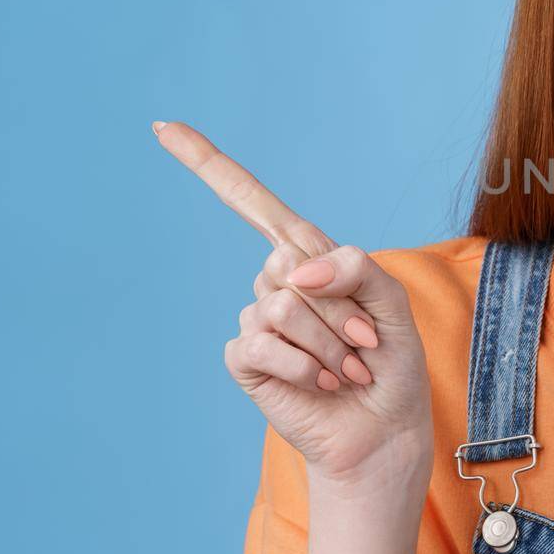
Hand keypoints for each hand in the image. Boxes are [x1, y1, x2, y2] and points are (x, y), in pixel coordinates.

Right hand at [154, 121, 434, 488]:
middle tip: (366, 344)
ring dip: (329, 344)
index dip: (208, 164)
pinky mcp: (246, 360)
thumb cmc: (390, 361)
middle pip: (291, 263)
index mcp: (310, 257)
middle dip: (341, 309)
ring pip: (283, 305)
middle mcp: (277, 282)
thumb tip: (291, 270)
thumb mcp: (389, 299)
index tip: (163, 127)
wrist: (384, 426)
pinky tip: (321, 384)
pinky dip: (305, 367)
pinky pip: (264, 344)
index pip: (252, 202)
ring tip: (348, 368)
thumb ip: (351, 266)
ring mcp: (257, 320)